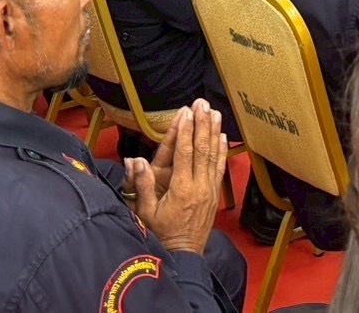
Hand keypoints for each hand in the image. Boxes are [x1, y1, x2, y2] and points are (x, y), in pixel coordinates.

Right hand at [124, 101, 226, 254]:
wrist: (183, 254)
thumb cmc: (161, 234)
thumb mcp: (145, 213)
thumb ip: (142, 185)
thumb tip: (135, 161)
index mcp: (180, 189)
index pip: (185, 153)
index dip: (186, 130)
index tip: (186, 112)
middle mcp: (198, 186)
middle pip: (202, 149)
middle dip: (202, 124)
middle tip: (202, 103)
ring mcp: (209, 190)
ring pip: (214, 155)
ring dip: (214, 132)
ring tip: (215, 112)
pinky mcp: (214, 194)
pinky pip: (220, 168)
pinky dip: (222, 151)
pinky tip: (223, 137)